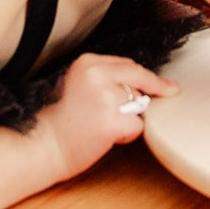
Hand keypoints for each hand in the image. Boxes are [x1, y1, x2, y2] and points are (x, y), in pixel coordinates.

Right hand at [40, 54, 177, 180]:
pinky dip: (127, 135)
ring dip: (129, 118)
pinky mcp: (111, 120)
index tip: (167, 85)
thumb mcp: (78, 85)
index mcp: (87, 62)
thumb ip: (105, 78)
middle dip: (147, 93)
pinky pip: (137, 125)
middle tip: (145, 103)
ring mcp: (105, 97)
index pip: (129, 65)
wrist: (42, 146)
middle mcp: (96, 74)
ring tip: (102, 126)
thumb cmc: (61, 120)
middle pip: (139, 79)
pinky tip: (105, 137)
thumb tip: (142, 84)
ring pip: (139, 104)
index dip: (146, 78)